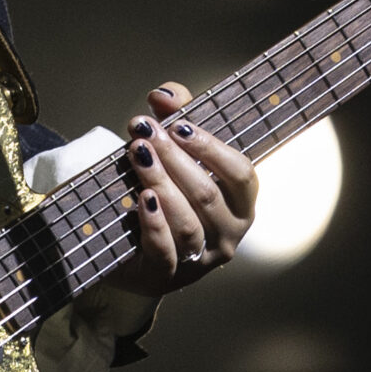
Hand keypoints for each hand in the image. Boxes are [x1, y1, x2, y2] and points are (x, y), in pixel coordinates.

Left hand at [105, 83, 258, 298]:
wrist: (128, 248)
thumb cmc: (164, 192)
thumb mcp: (173, 151)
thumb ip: (174, 116)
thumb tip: (163, 95)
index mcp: (242, 204)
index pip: (241, 174)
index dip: (211, 147)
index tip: (177, 124)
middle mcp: (229, 235)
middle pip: (208, 193)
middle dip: (175, 158)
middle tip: (145, 131)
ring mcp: (200, 261)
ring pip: (187, 221)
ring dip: (161, 183)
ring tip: (137, 154)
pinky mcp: (166, 276)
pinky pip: (166, 250)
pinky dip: (154, 223)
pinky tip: (141, 199)